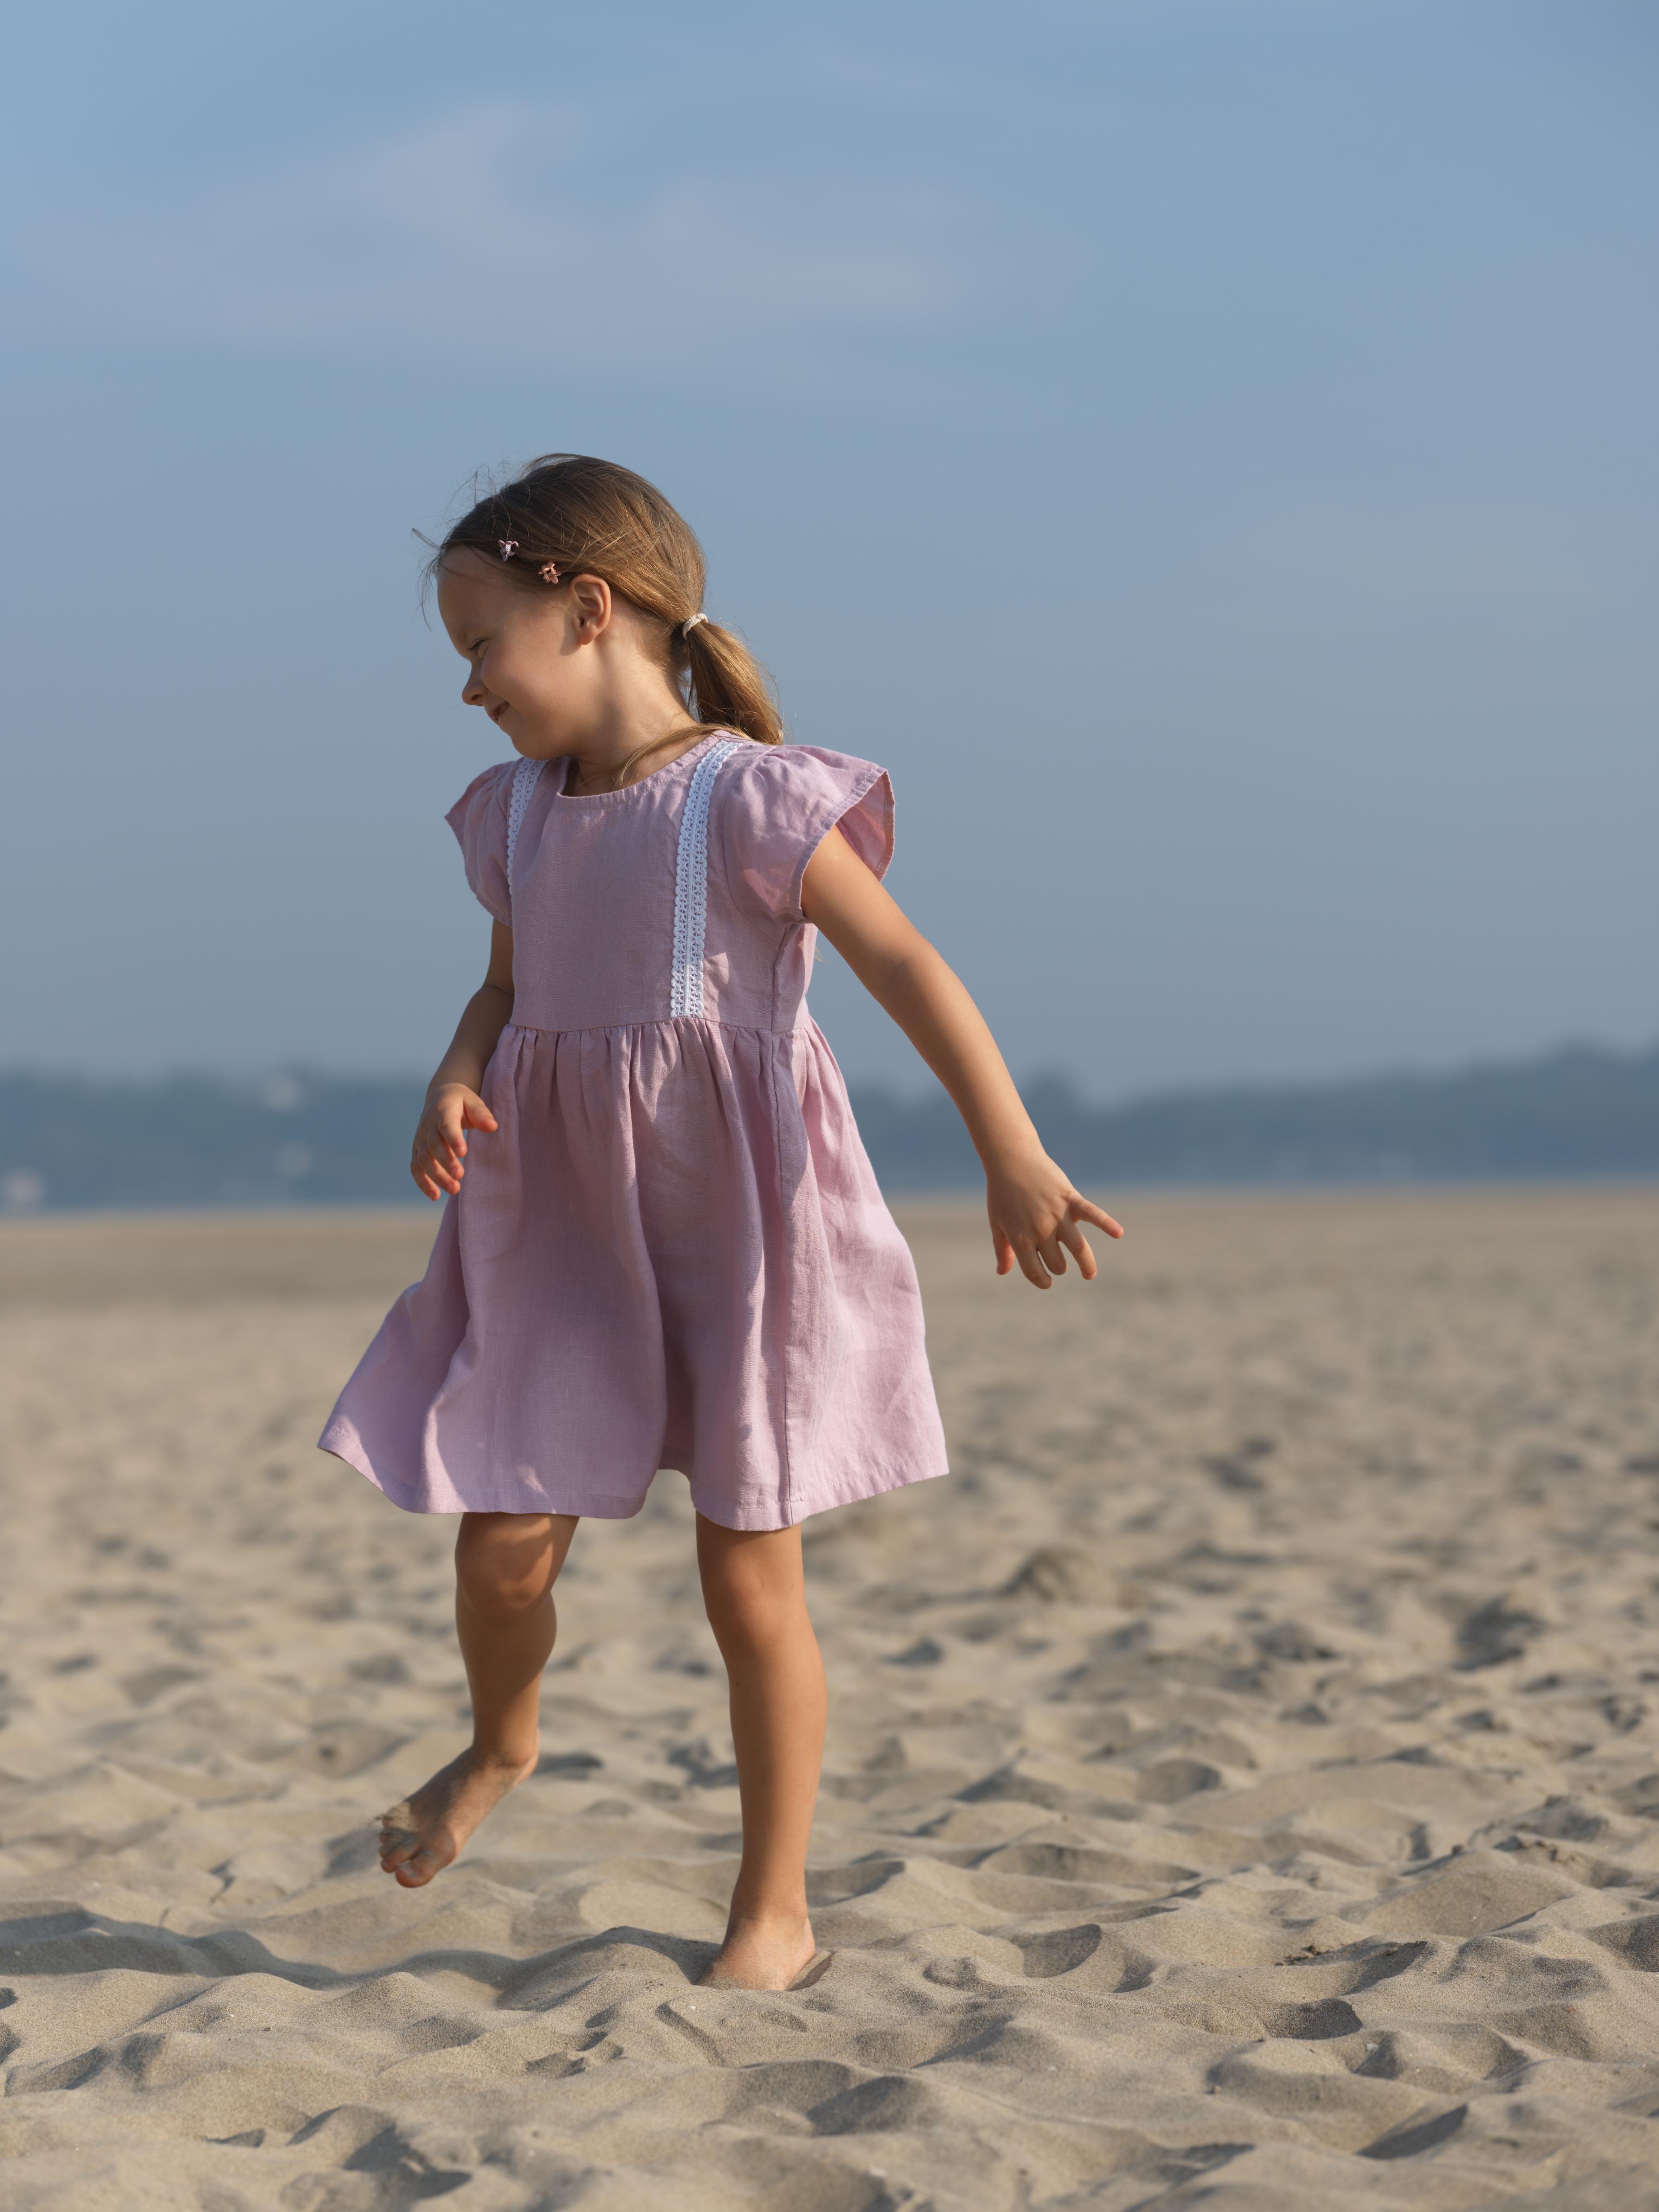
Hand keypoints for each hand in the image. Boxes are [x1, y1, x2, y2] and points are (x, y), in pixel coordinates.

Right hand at [411, 1082, 497, 1201]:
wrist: (440, 1097)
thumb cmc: (462, 1102)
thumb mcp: (473, 1102)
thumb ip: (481, 1114)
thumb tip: (492, 1127)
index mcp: (442, 1111)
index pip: (446, 1125)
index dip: (453, 1139)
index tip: (463, 1153)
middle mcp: (427, 1125)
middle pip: (433, 1146)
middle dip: (445, 1162)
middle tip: (460, 1176)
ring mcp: (420, 1139)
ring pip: (423, 1159)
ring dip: (437, 1176)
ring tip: (454, 1189)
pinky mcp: (417, 1150)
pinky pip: (416, 1168)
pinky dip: (423, 1182)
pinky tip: (436, 1196)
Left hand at [986, 1147, 1123, 1286]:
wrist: (1011, 1160)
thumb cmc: (1001, 1193)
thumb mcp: (997, 1224)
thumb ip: (1003, 1250)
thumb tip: (1001, 1273)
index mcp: (1021, 1239)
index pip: (1035, 1272)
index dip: (1042, 1281)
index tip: (1047, 1282)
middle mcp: (1041, 1230)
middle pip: (1058, 1263)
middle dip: (1059, 1268)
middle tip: (1059, 1264)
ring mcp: (1057, 1215)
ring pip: (1078, 1249)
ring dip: (1086, 1265)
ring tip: (1089, 1274)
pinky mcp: (1070, 1199)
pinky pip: (1092, 1214)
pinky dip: (1107, 1223)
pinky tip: (1118, 1233)